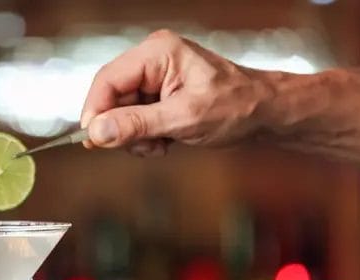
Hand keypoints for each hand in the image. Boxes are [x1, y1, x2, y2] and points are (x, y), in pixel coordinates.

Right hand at [80, 30, 271, 156]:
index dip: (96, 111)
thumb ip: (137, 124)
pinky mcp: (158, 94)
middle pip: (111, 97)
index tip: (94, 140)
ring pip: (121, 112)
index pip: (107, 80)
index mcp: (157, 53)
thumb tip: (98, 132)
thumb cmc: (236, 106)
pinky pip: (134, 118)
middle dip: (122, 127)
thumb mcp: (184, 119)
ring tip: (162, 143)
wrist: (265, 112)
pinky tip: (165, 140)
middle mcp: (152, 60)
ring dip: (135, 135)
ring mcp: (154, 77)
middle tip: (145, 145)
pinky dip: (145, 136)